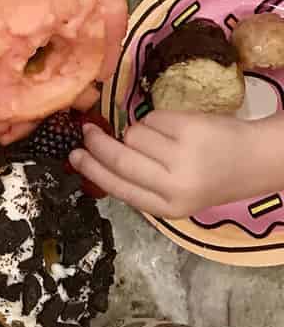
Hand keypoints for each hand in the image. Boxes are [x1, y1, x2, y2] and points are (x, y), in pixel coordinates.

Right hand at [69, 113, 276, 216]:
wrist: (254, 160)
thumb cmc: (209, 177)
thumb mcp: (175, 195)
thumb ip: (141, 184)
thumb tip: (95, 160)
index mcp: (167, 207)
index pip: (118, 187)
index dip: (92, 170)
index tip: (73, 156)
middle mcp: (174, 185)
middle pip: (119, 157)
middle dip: (98, 143)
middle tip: (87, 132)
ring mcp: (182, 156)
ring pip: (134, 135)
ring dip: (138, 132)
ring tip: (160, 139)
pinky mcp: (189, 129)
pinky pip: (152, 119)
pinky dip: (157, 121)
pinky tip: (175, 129)